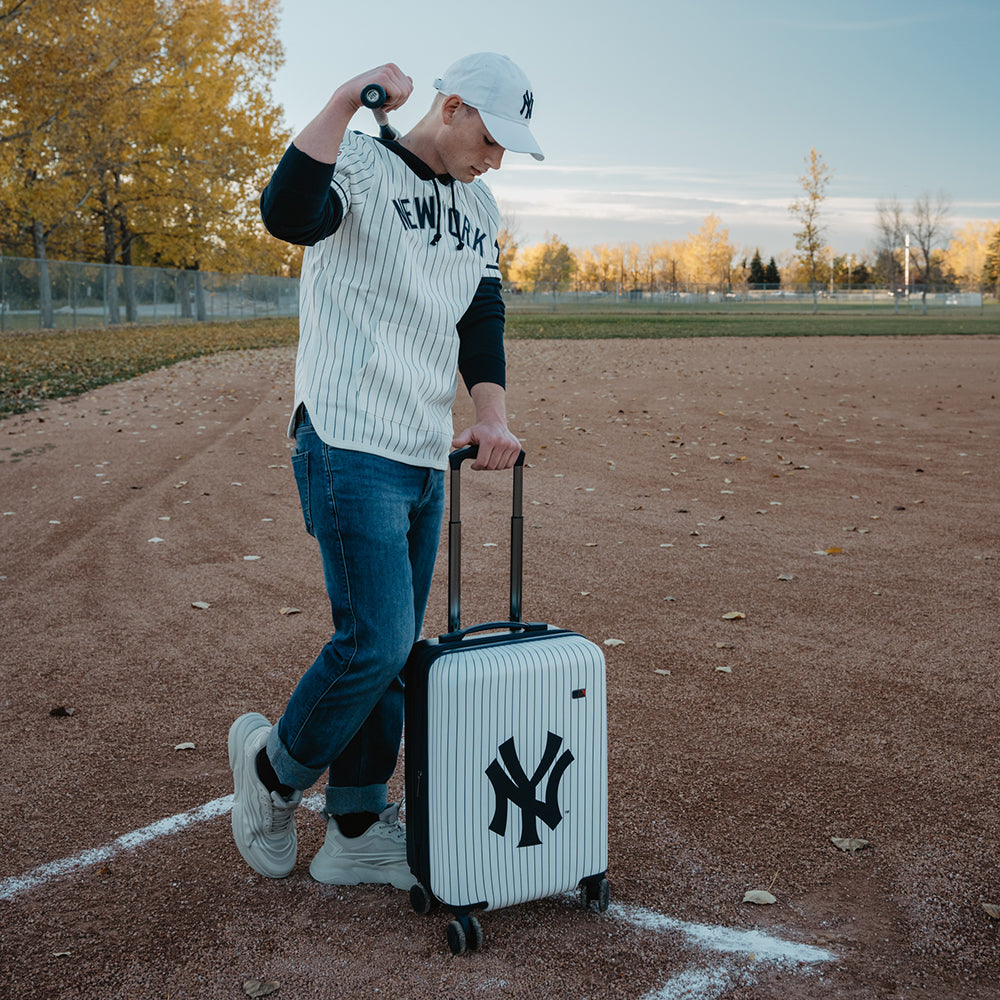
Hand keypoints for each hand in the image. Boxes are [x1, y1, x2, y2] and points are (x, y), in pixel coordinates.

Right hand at [294, 63, 412, 162]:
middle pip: (408, 90)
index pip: (409, 87)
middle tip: (387, 104)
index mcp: (393, 68)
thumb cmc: (368, 95)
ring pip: (404, 93)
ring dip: (394, 103)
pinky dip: (390, 103)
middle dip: (399, 102)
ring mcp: (388, 71)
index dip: (402, 99)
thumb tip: (410, 81)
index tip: (390, 102)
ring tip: (383, 103)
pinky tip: (381, 102)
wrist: (351, 95)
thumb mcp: (386, 90)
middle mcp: (392, 67)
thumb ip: (398, 85)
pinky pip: (397, 95)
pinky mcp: (384, 78)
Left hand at [451, 421, 521, 469]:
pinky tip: (498, 457)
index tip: (473, 465)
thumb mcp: (468, 433)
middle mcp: (502, 442)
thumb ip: (461, 440)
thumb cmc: (479, 430)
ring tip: (489, 458)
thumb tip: (454, 444)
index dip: (476, 466)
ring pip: (501, 467)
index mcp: (489, 440)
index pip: (482, 462)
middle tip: (481, 461)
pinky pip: (510, 465)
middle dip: (484, 466)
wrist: (494, 422)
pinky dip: (503, 465)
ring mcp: (511, 445)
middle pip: (491, 466)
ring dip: (494, 466)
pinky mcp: (517, 447)